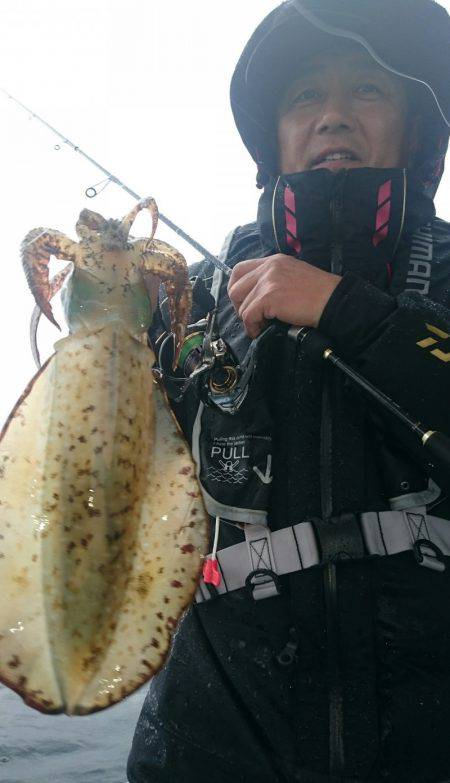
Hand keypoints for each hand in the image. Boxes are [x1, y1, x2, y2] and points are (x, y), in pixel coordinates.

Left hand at [227, 254, 341, 337]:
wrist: (333, 301)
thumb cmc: (319, 294)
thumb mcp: (293, 275)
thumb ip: (274, 279)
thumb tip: (257, 296)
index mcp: (274, 261)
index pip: (240, 269)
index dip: (237, 288)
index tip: (243, 301)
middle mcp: (268, 267)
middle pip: (235, 287)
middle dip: (239, 306)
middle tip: (251, 317)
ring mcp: (267, 282)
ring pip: (241, 305)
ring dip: (248, 319)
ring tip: (261, 325)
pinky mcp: (269, 297)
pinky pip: (248, 316)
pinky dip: (252, 327)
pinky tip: (261, 331)